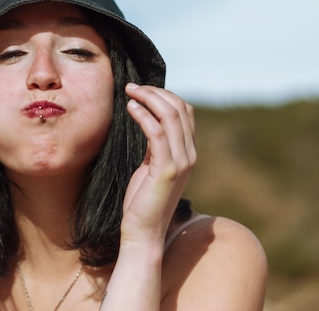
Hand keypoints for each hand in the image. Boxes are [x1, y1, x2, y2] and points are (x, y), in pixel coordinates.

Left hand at [121, 83, 195, 246]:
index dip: (165, 95)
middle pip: (179, 108)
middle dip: (155, 91)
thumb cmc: (143, 200)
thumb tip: (147, 119)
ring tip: (129, 92)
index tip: (142, 90)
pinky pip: (156, 132)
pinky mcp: (167, 169)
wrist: (143, 232)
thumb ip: (156, 145)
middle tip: (132, 86)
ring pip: (170, 116)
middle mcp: (189, 154)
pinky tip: (130, 108)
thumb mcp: (152, 166)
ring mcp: (181, 162)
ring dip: (148, 98)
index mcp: (188, 152)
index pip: (185, 111)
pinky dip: (143, 115)